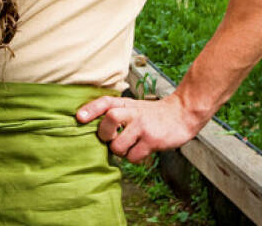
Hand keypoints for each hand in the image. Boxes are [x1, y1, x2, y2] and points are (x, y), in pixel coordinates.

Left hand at [75, 94, 207, 163]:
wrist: (182, 114)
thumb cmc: (154, 115)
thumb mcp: (135, 107)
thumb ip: (117, 113)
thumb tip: (95, 129)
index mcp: (127, 104)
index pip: (105, 102)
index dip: (90, 109)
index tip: (79, 118)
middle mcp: (134, 113)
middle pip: (109, 119)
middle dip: (104, 135)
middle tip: (111, 139)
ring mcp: (143, 126)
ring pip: (118, 145)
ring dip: (120, 151)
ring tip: (129, 147)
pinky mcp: (152, 140)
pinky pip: (133, 157)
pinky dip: (134, 158)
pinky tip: (141, 151)